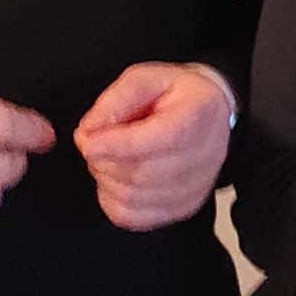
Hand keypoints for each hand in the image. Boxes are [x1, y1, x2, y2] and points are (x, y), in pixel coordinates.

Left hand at [73, 62, 235, 230]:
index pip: (162, 139)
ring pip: (133, 198)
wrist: (207, 112)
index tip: (88, 142)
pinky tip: (115, 179)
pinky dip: (112, 201)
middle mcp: (205, 154)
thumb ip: (116, 99)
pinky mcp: (183, 207)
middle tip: (93, 142)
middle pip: (141, 173)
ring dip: (106, 179)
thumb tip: (90, 130)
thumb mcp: (145, 78)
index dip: (118, 145)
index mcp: (199, 114)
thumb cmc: (176, 95)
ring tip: (107, 157)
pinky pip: (134, 217)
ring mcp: (197, 185)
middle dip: (104, 160)